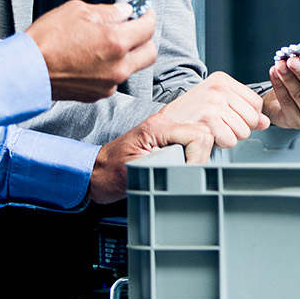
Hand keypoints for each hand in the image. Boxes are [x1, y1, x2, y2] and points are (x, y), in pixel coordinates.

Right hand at [26, 0, 156, 101]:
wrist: (25, 71)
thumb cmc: (46, 39)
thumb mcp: (77, 11)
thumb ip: (108, 11)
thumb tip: (126, 12)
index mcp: (116, 41)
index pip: (148, 28)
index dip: (148, 16)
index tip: (144, 12)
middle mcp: (118, 66)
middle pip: (150, 53)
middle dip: (145, 38)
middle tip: (133, 28)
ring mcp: (109, 83)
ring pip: (133, 67)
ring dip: (129, 54)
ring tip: (109, 42)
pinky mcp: (98, 94)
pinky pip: (115, 79)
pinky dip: (112, 67)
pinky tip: (95, 58)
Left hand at [89, 110, 214, 202]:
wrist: (96, 173)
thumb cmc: (110, 174)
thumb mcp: (141, 171)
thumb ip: (168, 166)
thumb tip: (190, 170)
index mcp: (157, 127)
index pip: (198, 135)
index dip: (198, 158)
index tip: (188, 174)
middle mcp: (164, 124)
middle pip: (203, 135)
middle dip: (199, 158)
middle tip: (183, 174)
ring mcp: (166, 130)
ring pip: (201, 139)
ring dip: (195, 159)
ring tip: (178, 172)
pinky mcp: (167, 138)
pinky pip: (192, 144)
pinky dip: (190, 159)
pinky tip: (177, 168)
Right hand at [154, 72, 267, 149]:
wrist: (163, 124)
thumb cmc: (190, 114)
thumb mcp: (218, 105)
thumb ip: (244, 111)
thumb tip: (265, 122)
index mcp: (222, 80)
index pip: (256, 103)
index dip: (247, 117)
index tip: (230, 118)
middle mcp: (218, 88)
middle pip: (252, 118)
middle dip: (239, 128)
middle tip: (219, 126)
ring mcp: (212, 101)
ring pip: (243, 131)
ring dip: (229, 137)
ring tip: (213, 130)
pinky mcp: (207, 117)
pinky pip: (230, 140)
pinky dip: (221, 143)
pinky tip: (208, 135)